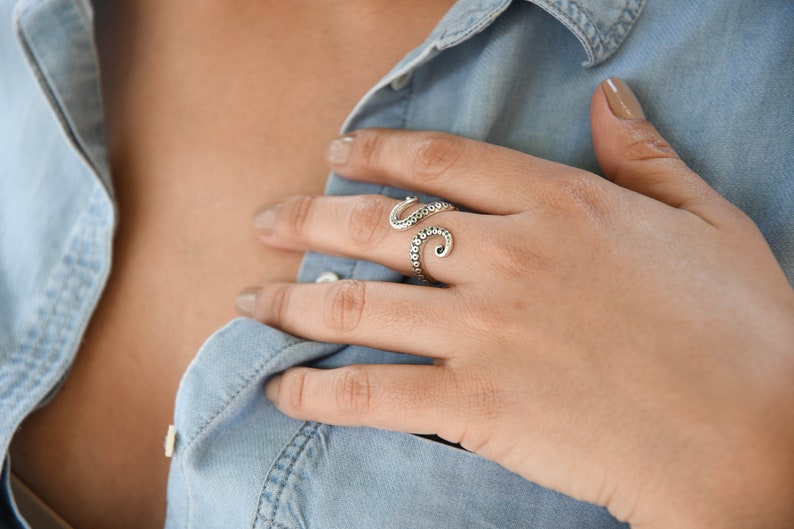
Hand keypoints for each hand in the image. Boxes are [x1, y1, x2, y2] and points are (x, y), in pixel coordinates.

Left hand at [238, 78, 793, 528]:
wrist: (754, 436)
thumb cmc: (740, 329)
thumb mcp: (706, 221)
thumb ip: (646, 156)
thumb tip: (611, 100)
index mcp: (561, 204)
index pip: (441, 162)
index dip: (377, 153)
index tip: (336, 153)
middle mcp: (510, 257)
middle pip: (379, 225)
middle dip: (308, 219)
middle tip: (265, 220)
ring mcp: (488, 331)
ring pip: (360, 303)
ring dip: (293, 299)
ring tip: (250, 296)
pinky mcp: (479, 404)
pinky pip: (374, 391)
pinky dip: (318, 389)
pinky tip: (283, 386)